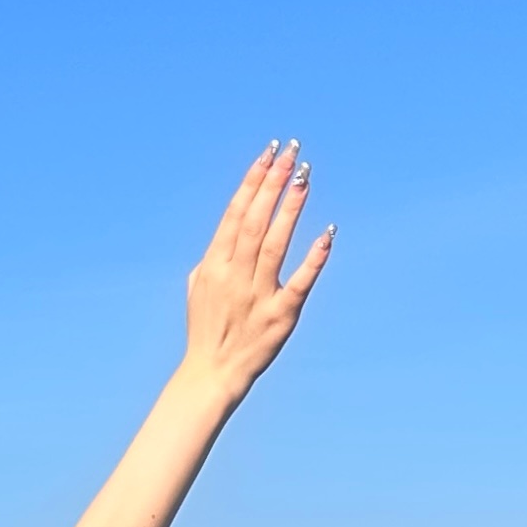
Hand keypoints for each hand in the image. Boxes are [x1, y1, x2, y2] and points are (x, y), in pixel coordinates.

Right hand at [182, 142, 332, 404]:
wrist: (212, 374)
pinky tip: (327, 233)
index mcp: (214, 264)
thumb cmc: (206, 329)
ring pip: (276, 243)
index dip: (253, 180)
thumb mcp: (198, 288)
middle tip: (291, 153)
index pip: (236, 212)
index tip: (269, 153)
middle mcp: (235, 275)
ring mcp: (258, 295)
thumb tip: (224, 233)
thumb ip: (212, 257)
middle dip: (273, 183)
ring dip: (290, 208)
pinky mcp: (281, 316)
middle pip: (256, 220)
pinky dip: (314, 258)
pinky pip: (300, 283)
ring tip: (305, 177)